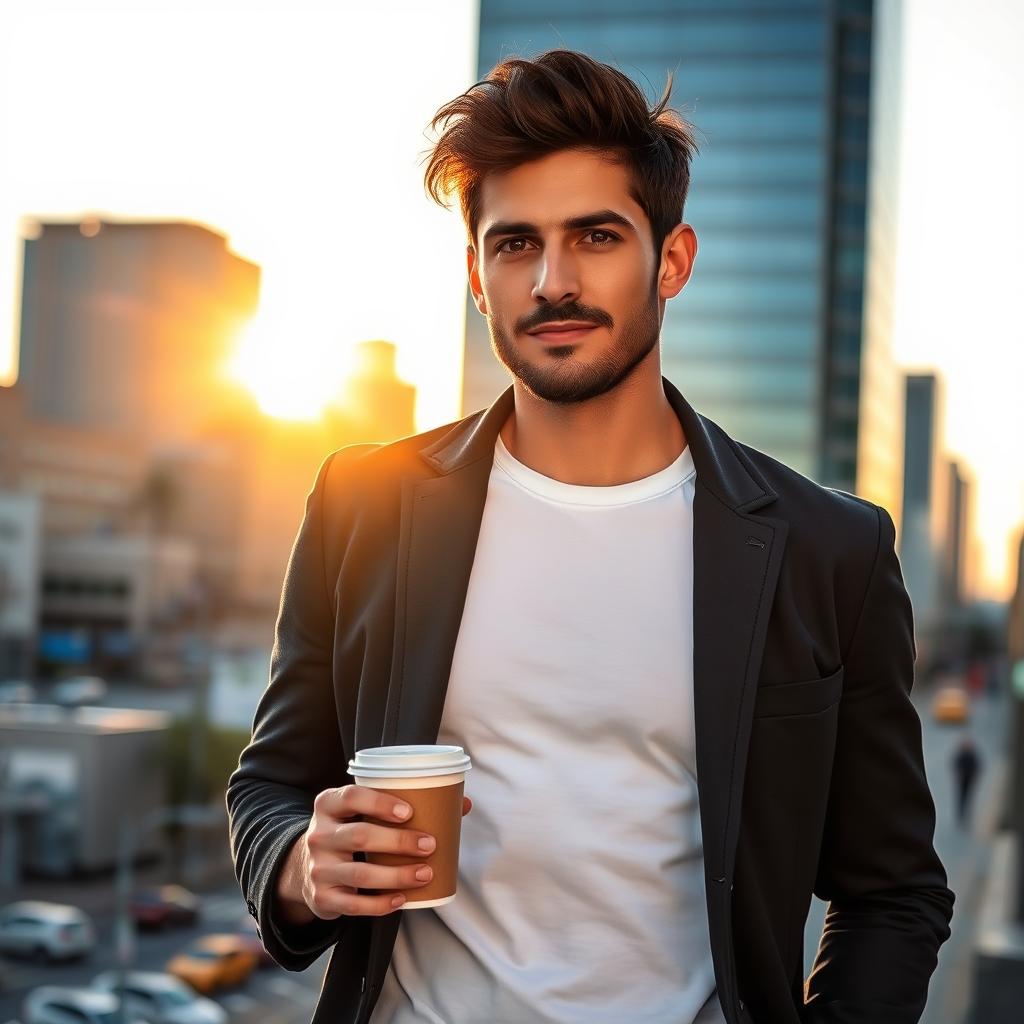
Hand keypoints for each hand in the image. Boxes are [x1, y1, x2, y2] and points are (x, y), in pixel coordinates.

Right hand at [277, 785, 472, 921]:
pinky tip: (402, 899)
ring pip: (359, 874)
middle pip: (360, 837)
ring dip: (397, 875)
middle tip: (430, 845)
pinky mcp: (322, 897)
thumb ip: (404, 803)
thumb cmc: (349, 830)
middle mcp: (319, 835)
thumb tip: (462, 803)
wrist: (305, 868)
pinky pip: (354, 905)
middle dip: (399, 841)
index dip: (380, 802)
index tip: (409, 811)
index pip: (352, 797)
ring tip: (426, 873)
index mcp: (329, 804)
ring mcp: (318, 868)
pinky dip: (381, 904)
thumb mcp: (361, 812)